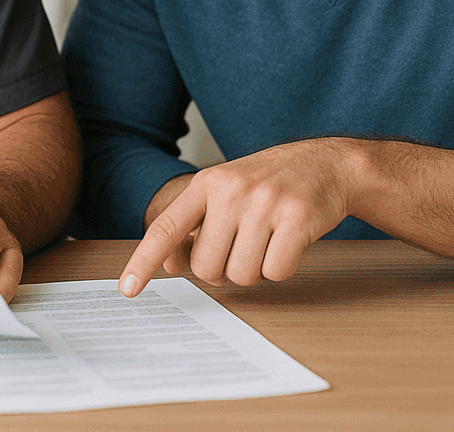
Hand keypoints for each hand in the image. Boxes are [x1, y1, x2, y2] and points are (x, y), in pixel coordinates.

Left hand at [120, 138, 355, 296]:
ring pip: (241, 275)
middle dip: (223, 269)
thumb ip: (194, 224)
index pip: (166, 228)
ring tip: (267, 239)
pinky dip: (281, 267)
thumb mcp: (224, 192)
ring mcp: (264, 202)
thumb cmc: (268, 184)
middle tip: (243, 245)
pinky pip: (275, 272)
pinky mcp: (297, 217)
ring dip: (255, 269)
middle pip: (206, 268)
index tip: (128, 290)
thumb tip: (169, 264)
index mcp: (205, 184)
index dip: (143, 262)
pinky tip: (289, 241)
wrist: (325, 163)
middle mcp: (230, 190)